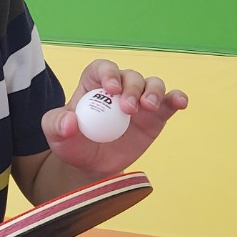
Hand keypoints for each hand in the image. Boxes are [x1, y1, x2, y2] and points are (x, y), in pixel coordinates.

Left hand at [43, 60, 187, 176]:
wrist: (92, 167)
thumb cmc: (73, 144)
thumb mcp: (56, 136)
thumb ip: (56, 125)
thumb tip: (70, 122)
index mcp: (94, 85)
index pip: (103, 68)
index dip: (108, 73)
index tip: (110, 89)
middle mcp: (119, 88)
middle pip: (130, 76)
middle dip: (131, 88)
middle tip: (127, 109)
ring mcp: (139, 101)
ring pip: (152, 84)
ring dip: (153, 92)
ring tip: (148, 107)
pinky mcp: (156, 116)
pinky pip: (169, 102)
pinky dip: (176, 98)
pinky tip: (180, 102)